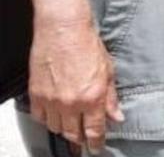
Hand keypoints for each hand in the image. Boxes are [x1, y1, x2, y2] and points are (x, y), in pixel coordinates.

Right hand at [29, 18, 123, 154]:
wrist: (63, 30)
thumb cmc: (87, 45)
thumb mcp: (108, 72)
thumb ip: (111, 98)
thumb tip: (116, 116)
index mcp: (92, 97)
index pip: (94, 131)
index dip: (96, 143)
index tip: (97, 147)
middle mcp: (71, 102)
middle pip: (73, 133)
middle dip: (80, 139)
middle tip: (84, 139)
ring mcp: (51, 100)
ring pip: (56, 127)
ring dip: (65, 129)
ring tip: (72, 124)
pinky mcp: (36, 93)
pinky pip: (39, 117)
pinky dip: (47, 119)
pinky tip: (55, 114)